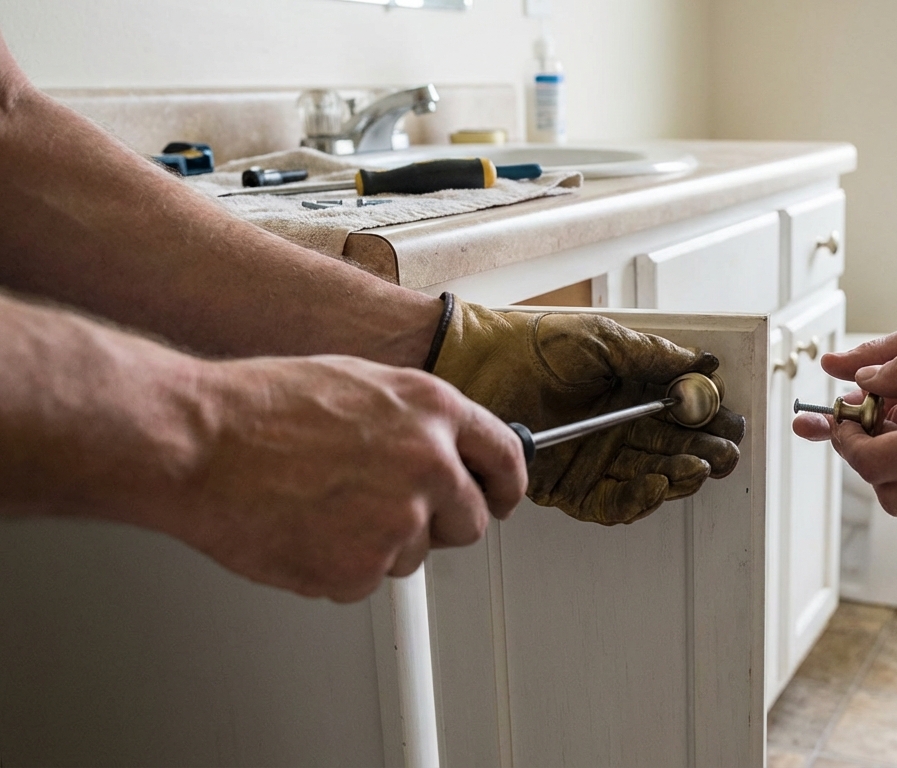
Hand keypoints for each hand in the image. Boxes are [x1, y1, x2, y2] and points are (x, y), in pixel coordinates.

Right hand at [172, 356, 526, 601]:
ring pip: (415, 555)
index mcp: (433, 410)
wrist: (198, 443)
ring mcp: (399, 520)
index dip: (506, 485)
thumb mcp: (361, 384)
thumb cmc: (260, 408)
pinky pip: (367, 581)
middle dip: (441, 525)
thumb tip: (446, 447)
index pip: (506, 458)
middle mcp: (429, 464)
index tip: (502, 498)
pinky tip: (304, 530)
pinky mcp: (361, 568)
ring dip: (380, 545)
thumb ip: (415, 420)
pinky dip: (339, 567)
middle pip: (471, 521)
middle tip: (390, 514)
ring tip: (322, 507)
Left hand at [432, 300, 745, 524]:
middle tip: (724, 453)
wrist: (478, 365)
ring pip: (651, 479)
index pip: (680, 415)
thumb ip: (653, 356)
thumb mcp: (603, 340)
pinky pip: (612, 504)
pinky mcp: (569, 487)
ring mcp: (594, 460)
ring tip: (697, 467)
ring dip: (678, 477)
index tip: (728, 421)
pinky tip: (657, 484)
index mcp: (628, 393)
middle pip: (672, 451)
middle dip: (703, 454)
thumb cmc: (532, 344)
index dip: (707, 420)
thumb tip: (700, 363)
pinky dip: (638, 499)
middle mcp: (615, 430)